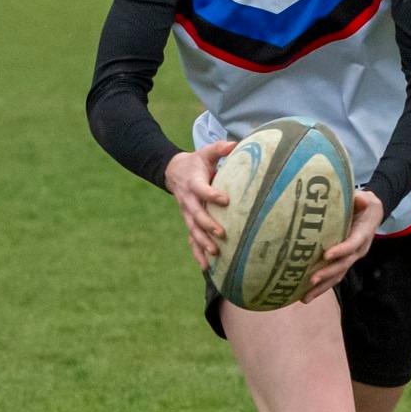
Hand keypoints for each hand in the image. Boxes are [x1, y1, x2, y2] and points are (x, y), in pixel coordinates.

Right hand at [165, 141, 237, 271]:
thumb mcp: (206, 152)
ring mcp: (188, 214)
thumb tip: (236, 144)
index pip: (202, 190)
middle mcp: (188, 201)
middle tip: (222, 234)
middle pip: (196, 215)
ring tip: (215, 253)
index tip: (225, 200)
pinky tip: (206, 267)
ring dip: (203, 243)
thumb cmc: (196, 162)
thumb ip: (219, 149)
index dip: (212, 195)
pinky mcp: (189, 222)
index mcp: (193, 183)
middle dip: (208, 225)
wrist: (174, 172)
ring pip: (193, 231)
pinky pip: (192, 240)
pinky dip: (197, 253)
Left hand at [303, 190, 382, 302]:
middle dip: (327, 274)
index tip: (326, 255)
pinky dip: (321, 286)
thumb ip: (361, 200)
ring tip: (305, 298)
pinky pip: (333, 276)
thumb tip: (359, 198)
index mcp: (362, 235)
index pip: (352, 245)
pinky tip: (305, 294)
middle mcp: (358, 251)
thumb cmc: (365, 205)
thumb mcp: (366, 199)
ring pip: (337, 276)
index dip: (340, 250)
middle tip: (311, 280)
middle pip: (343, 265)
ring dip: (322, 287)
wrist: (372, 215)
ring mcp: (351, 259)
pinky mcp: (343, 262)